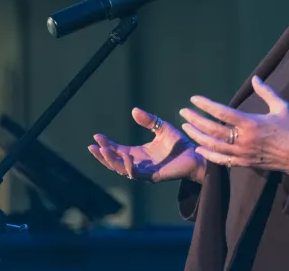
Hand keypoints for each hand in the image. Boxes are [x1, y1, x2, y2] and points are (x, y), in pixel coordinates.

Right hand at [88, 108, 205, 183]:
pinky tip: (126, 156)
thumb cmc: (180, 144)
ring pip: (121, 169)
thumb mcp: (162, 128)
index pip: (117, 150)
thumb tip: (134, 111)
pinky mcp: (153, 176)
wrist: (196, 155)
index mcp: (139, 154)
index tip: (96, 136)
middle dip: (102, 155)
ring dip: (110, 161)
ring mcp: (145, 172)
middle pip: (115, 162)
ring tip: (102, 150)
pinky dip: (129, 167)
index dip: (106, 144)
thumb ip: (149, 121)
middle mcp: (139, 164)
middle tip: (93, 146)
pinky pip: (137, 174)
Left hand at [179, 76, 288, 175]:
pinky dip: (208, 154)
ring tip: (187, 127)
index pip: (222, 112)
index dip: (206, 105)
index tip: (194, 99)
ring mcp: (242, 153)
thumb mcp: (281, 106)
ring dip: (197, 136)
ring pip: (213, 145)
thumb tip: (255, 78)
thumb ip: (266, 92)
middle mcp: (244, 139)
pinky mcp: (243, 163)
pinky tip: (198, 147)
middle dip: (195, 120)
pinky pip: (221, 160)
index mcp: (252, 123)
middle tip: (183, 112)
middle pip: (213, 130)